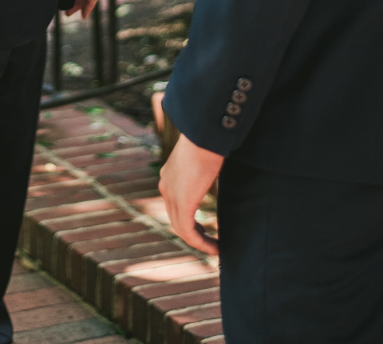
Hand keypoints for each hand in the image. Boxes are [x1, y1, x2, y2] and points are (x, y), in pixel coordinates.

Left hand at [158, 131, 223, 255]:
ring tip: (215, 249)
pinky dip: (201, 242)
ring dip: (199, 242)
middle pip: (176, 218)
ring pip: (181, 228)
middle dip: (193, 233)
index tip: (204, 228)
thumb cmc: (209, 139)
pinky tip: (215, 247)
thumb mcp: (203, 155)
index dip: (189, 219)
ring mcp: (171, 194)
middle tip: (210, 243)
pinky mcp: (182, 202)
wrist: (204, 134)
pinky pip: (188, 232)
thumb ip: (204, 166)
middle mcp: (165, 185)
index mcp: (169, 174)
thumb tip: (217, 166)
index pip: (175, 204)